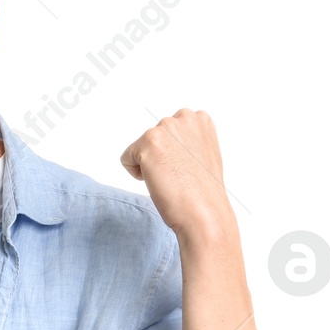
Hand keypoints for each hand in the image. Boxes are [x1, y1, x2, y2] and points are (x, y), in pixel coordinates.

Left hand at [120, 109, 233, 244]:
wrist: (203, 212)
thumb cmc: (202, 192)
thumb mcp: (202, 155)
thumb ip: (188, 142)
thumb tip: (172, 146)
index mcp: (199, 119)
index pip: (167, 133)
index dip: (173, 156)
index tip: (186, 169)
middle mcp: (184, 117)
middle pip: (152, 139)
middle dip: (160, 159)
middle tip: (178, 176)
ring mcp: (166, 127)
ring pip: (139, 149)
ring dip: (149, 166)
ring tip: (171, 178)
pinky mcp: (148, 141)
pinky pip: (126, 159)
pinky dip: (136, 174)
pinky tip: (159, 180)